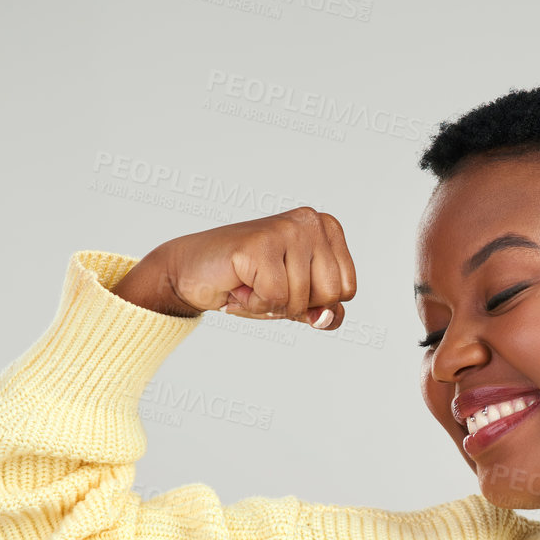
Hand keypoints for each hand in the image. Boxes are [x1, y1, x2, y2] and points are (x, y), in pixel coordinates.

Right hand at [116, 206, 357, 328]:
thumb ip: (324, 312)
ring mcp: (285, 229)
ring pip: (302, 299)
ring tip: (251, 283)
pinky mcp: (259, 244)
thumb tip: (326, 317)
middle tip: (268, 285)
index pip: (347, 289)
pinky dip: (254, 304)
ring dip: (271, 305)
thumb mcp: (297, 301)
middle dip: (297, 304)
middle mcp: (309, 221)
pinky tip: (239, 284)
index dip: (316, 301)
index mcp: (327, 228)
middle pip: (331, 294)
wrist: (193, 273)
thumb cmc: (249, 283)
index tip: (287, 284)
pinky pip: (275, 298)